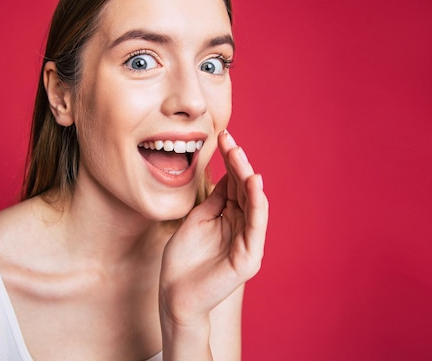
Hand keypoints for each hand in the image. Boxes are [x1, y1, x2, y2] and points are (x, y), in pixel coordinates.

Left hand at [159, 130, 268, 326]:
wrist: (174, 296)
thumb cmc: (183, 261)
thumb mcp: (196, 220)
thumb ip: (214, 201)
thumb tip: (226, 172)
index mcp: (230, 219)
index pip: (234, 184)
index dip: (230, 160)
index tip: (222, 136)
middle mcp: (242, 228)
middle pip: (245, 190)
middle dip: (238, 163)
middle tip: (229, 139)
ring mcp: (247, 243)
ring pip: (254, 204)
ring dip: (248, 178)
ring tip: (239, 154)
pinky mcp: (248, 258)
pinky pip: (256, 227)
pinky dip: (257, 204)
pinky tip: (253, 183)